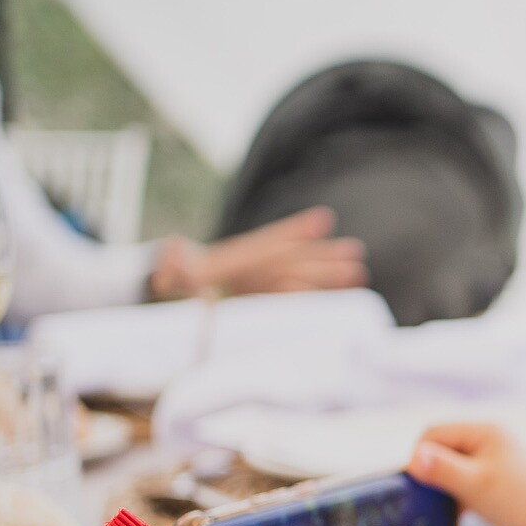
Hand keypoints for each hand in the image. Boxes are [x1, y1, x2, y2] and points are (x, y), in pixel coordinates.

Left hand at [150, 206, 368, 297]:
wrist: (166, 291)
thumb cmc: (167, 281)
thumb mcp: (168, 274)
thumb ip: (173, 266)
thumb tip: (170, 250)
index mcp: (232, 260)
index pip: (266, 246)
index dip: (293, 231)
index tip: (322, 221)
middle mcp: (251, 270)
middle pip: (290, 261)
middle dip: (322, 259)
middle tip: (356, 254)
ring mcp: (259, 286)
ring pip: (298, 277)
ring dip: (328, 274)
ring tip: (359, 272)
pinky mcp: (264, 303)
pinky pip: (294, 299)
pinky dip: (317, 296)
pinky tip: (345, 294)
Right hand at [408, 422, 525, 525]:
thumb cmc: (517, 503)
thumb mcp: (475, 484)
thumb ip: (443, 469)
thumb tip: (414, 458)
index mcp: (485, 431)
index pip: (435, 433)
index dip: (421, 456)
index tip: (418, 483)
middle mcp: (488, 440)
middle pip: (441, 450)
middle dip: (433, 472)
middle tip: (432, 496)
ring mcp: (491, 460)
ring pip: (450, 468)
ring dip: (444, 486)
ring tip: (449, 505)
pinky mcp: (492, 479)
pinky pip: (462, 482)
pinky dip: (456, 496)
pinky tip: (457, 513)